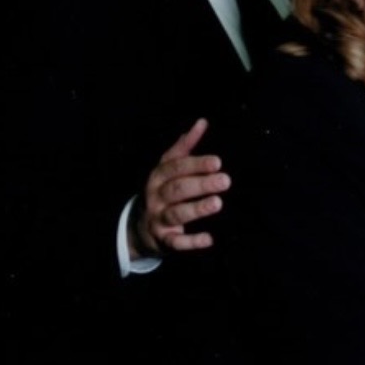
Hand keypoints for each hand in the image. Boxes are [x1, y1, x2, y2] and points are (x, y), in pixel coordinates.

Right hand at [128, 118, 230, 257]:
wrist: (139, 226)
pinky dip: (191, 242)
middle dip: (201, 184)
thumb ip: (186, 146)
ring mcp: (158, 219)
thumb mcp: (169, 166)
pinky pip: (176, 242)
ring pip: (176, 214)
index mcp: (158, 176)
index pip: (176, 167)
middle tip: (225, 181)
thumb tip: (203, 122)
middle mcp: (156, 196)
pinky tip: (209, 239)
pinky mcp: (163, 240)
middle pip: (177, 189)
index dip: (196, 164)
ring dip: (197, 209)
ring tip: (217, 203)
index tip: (217, 161)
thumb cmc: (163, 189)